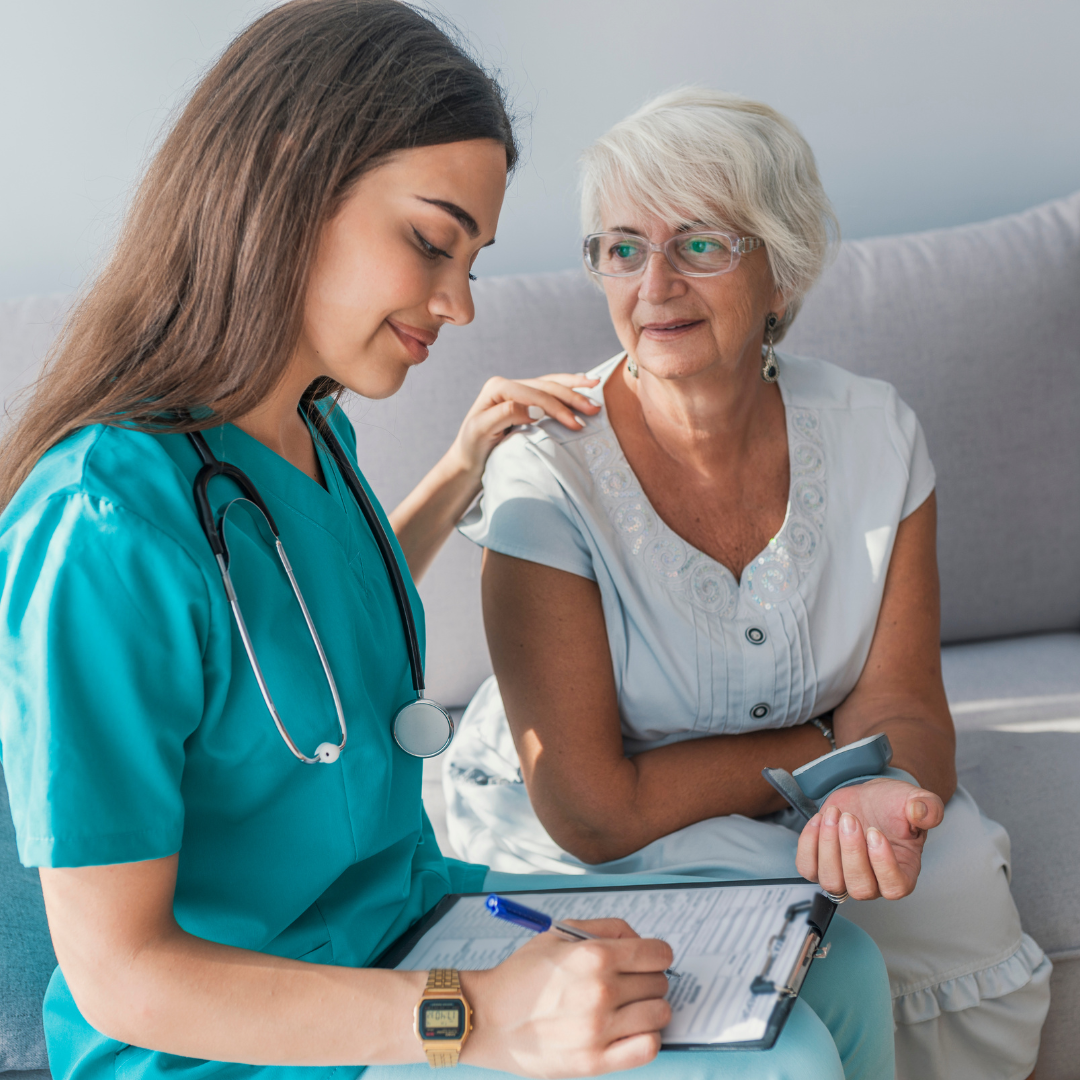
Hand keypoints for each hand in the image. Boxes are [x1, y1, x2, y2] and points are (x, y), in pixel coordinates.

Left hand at [448, 374, 601, 478]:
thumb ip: (506, 414)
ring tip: (596, 386)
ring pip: (550, 385)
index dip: (557, 408)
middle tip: (594, 409)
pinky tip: (582, 385)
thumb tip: (535, 409)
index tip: (575, 424)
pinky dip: (567, 388)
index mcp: (497, 387)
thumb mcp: (482, 430)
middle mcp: (507, 385)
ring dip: (574, 389)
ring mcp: (516, 391)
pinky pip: (549, 391)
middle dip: (572, 397)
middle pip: (546, 386)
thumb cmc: (472, 447)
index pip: (534, 395)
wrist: (468, 460)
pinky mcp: (523, 401)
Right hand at [461, 918, 672, 1077]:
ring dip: (650, 1009)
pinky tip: (630, 1030)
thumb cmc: (523, 975)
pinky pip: (648, 1048)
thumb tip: (640, 941)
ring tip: (630, 1007)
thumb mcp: (559, 934)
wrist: (489, 1019)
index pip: (657, 953)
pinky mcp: (594, 1062)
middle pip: (659, 983)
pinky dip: (647, 1038)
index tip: (649, 959)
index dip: (657, 954)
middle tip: (630, 982)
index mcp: (593, 955)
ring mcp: (599, 1029)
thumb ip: (606, 928)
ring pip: (660, 1015)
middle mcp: (600, 991)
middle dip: (650, 979)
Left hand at [795, 778, 945, 900]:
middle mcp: (873, 882)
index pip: (894, 888)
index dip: (882, 864)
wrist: (870, 798)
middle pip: (859, 888)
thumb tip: (921, 812)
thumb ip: (927, 808)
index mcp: (903, 873)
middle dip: (851, 852)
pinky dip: (808, 844)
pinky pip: (807, 868)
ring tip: (835, 815)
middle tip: (850, 819)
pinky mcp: (821, 863)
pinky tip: (820, 819)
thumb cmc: (894, 806)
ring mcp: (844, 875)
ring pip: (831, 881)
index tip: (875, 833)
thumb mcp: (917, 801)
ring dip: (828, 846)